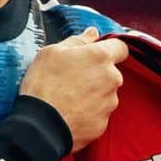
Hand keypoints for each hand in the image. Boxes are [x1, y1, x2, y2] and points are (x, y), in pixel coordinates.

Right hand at [20, 27, 128, 151]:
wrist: (40, 127)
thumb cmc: (43, 85)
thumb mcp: (52, 52)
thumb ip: (77, 40)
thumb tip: (92, 33)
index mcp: (101, 57)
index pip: (121, 47)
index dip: (109, 49)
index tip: (94, 55)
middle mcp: (112, 80)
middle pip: (110, 72)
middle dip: (96, 73)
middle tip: (71, 79)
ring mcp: (109, 104)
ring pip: (105, 94)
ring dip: (92, 94)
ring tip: (68, 99)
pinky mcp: (103, 124)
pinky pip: (98, 114)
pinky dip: (88, 112)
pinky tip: (70, 113)